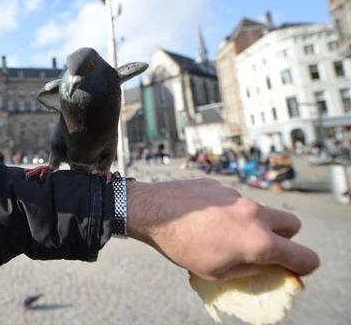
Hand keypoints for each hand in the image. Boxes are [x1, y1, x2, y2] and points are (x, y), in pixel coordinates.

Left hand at [125, 178, 319, 280]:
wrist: (152, 211)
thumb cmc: (181, 247)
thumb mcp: (216, 272)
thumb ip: (250, 270)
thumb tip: (268, 266)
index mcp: (258, 241)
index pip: (304, 256)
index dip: (303, 266)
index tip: (293, 268)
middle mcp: (254, 214)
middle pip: (292, 224)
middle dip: (285, 238)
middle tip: (264, 247)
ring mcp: (238, 195)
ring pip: (260, 210)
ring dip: (252, 222)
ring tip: (221, 232)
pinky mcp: (221, 184)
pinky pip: (235, 200)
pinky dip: (228, 210)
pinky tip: (204, 217)